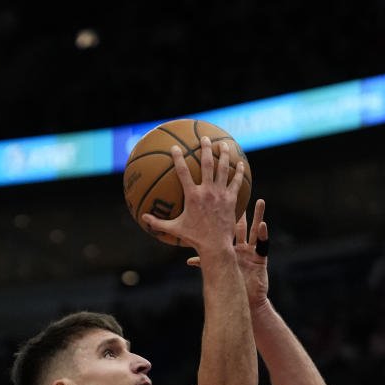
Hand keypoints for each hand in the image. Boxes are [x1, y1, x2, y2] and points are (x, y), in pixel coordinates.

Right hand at [141, 137, 244, 251]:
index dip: (178, 158)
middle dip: (205, 148)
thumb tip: (143, 218)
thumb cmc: (194, 238)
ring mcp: (220, 194)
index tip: (175, 148)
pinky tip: (241, 164)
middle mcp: (207, 191)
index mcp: (192, 196)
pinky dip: (239, 172)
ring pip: (223, 169)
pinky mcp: (231, 200)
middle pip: (207, 164)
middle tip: (205, 138)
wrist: (215, 246)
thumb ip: (158, 223)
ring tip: (224, 144)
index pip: (183, 172)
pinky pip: (236, 182)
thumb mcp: (175, 229)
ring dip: (224, 155)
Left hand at [187, 198, 268, 310]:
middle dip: (241, 209)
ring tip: (259, 201)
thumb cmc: (232, 286)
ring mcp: (252, 252)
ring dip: (258, 216)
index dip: (225, 215)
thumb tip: (188, 261)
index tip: (221, 198)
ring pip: (255, 230)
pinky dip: (263, 235)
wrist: (247, 299)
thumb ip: (205, 264)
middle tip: (239, 191)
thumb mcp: (219, 272)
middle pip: (241, 224)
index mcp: (230, 248)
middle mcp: (241, 247)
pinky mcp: (261, 258)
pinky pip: (263, 244)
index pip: (226, 228)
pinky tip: (264, 224)